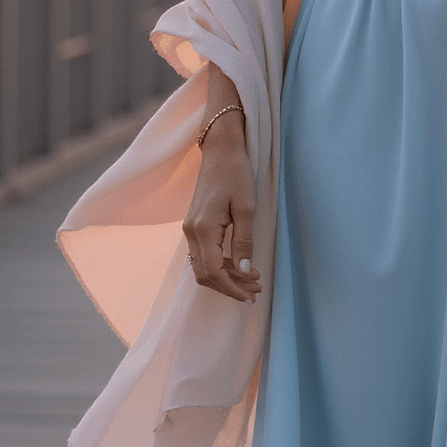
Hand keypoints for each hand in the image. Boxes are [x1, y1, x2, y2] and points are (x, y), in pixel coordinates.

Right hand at [183, 127, 260, 303]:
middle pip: (205, 274)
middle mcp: (191, 232)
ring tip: (251, 281)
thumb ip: (244, 241)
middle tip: (256, 290)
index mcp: (203, 228)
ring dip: (225, 278)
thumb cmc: (237, 175)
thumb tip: (245, 270)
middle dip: (229, 287)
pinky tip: (239, 267)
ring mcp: (190, 230)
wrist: (220, 152)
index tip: (251, 294)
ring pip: (202, 268)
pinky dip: (220, 267)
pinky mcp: (194, 226)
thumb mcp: (247, 208)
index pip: (213, 271)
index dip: (232, 287)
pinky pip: (202, 256)